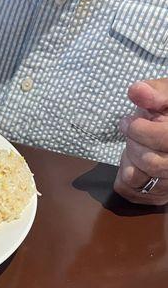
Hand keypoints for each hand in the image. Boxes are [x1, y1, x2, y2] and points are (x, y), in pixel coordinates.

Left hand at [114, 79, 167, 204]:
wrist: (167, 131)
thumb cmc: (167, 111)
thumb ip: (155, 93)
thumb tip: (136, 91)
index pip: (165, 139)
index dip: (139, 130)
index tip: (127, 121)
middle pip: (151, 162)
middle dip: (134, 143)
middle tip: (131, 131)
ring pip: (137, 179)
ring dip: (128, 159)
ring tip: (136, 146)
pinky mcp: (161, 196)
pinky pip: (129, 191)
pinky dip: (123, 175)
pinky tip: (133, 162)